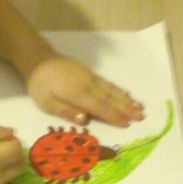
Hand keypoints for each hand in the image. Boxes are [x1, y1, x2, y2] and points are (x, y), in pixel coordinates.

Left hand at [27, 56, 143, 126]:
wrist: (39, 59)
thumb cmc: (40, 85)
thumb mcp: (46, 102)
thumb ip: (66, 111)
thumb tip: (85, 120)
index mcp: (78, 95)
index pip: (100, 108)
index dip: (114, 116)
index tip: (128, 124)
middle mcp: (88, 85)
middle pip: (110, 99)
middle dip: (127, 109)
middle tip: (142, 116)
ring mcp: (91, 78)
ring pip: (112, 90)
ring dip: (127, 99)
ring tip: (140, 106)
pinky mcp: (90, 73)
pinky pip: (108, 83)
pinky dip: (119, 89)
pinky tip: (126, 93)